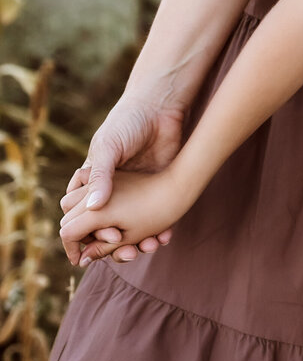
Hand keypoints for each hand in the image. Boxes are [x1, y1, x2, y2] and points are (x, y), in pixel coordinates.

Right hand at [60, 95, 185, 264]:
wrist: (160, 107)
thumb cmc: (127, 122)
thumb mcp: (108, 147)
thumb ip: (101, 176)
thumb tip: (95, 208)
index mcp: (91, 183)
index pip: (78, 218)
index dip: (85, 234)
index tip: (96, 243)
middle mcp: (111, 192)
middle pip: (105, 230)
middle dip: (113, 246)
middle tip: (125, 253)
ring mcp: (134, 194)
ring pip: (131, 229)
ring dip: (138, 243)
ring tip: (148, 247)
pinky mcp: (156, 191)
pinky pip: (155, 218)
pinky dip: (158, 231)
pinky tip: (164, 237)